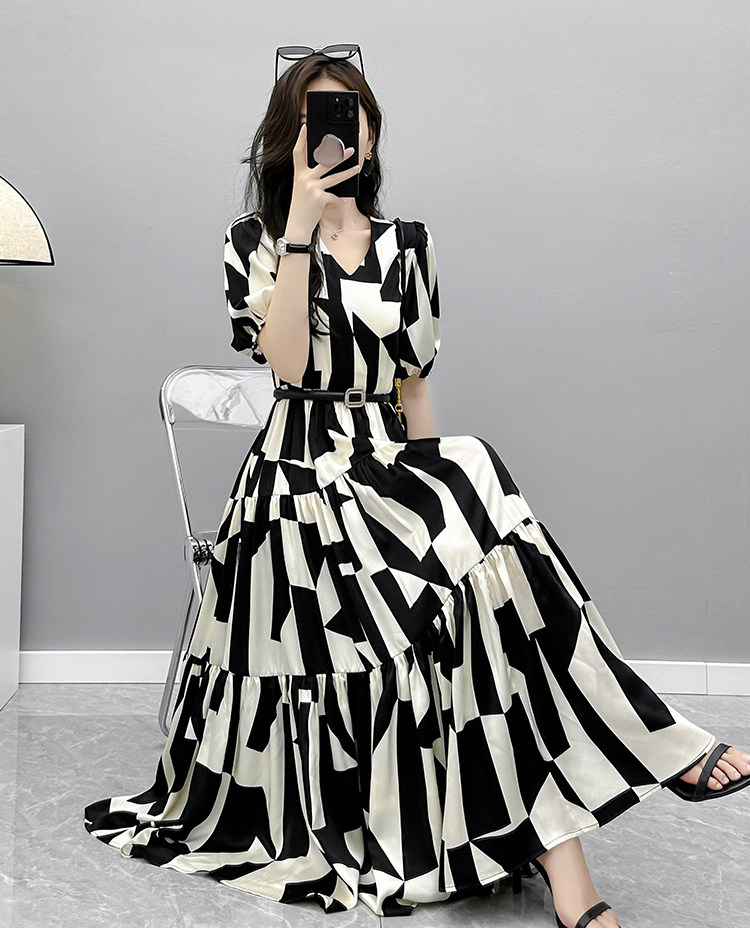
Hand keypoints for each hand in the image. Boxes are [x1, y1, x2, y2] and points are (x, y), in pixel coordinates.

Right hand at [286, 123, 359, 239]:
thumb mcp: (302, 189)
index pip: (297, 152)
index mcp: (298, 174)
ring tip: (357, 167)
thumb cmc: (302, 207)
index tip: (304, 127)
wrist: (298, 225)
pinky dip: (337, 200)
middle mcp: (304, 178)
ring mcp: (312, 187)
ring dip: (348, 171)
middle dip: (337, 153)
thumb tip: (326, 166)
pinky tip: (336, 203)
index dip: (300, 139)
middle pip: (323, 161)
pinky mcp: (319, 198)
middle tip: (348, 148)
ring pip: (334, 177)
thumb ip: (310, 178)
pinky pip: (334, 196)